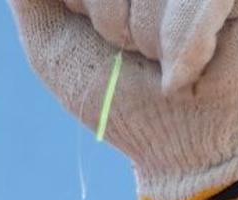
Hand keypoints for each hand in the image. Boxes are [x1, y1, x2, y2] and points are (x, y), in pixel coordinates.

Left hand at [7, 0, 237, 199]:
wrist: (183, 148)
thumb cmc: (123, 95)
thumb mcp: (54, 43)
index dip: (89, 7)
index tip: (103, 35)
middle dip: (112, 17)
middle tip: (132, 51)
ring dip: (146, 35)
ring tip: (163, 62)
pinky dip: (184, 42)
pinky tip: (178, 77)